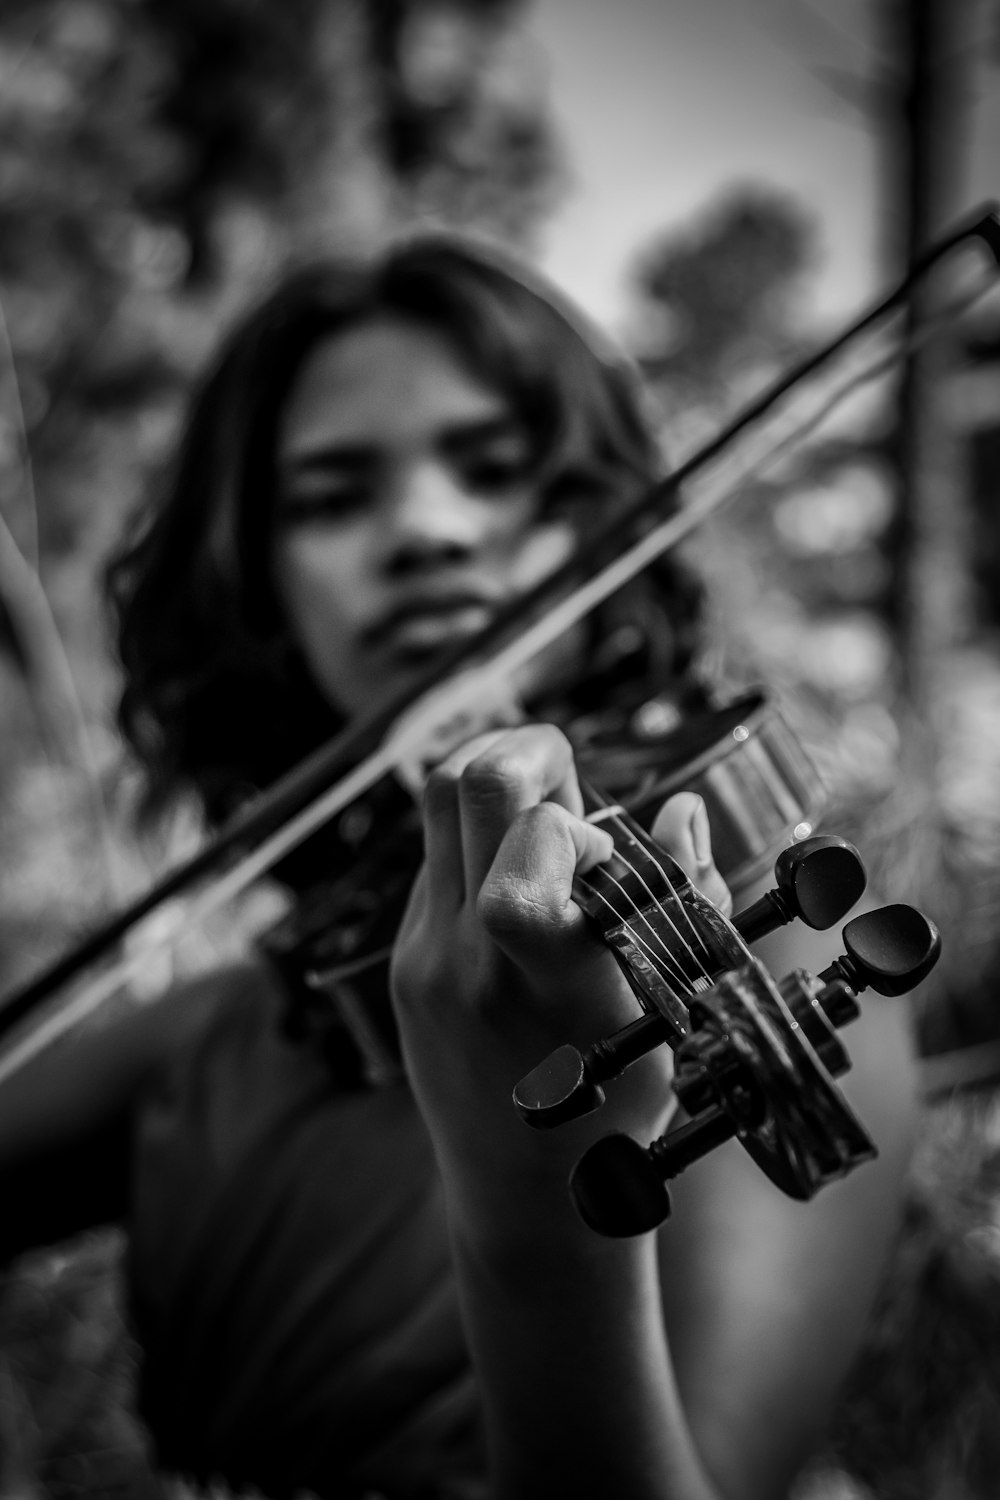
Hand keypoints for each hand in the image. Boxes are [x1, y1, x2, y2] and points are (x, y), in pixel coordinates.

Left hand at [390, 723, 729, 1211]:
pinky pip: (434, 855)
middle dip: (529, 751)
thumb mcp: (667, 1014)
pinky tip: (518, 874)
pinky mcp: (403, 958)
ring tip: (544, 814)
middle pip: (467, 784)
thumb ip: (683, 901)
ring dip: (494, 778)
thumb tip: (682, 807)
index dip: (579, 818)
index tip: (606, 854)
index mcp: (553, 978)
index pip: (536, 842)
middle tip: (568, 780)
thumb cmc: (614, 1110)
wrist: (523, 1196)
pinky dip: (479, 836)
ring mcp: (424, 957)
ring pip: (435, 802)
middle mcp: (472, 960)